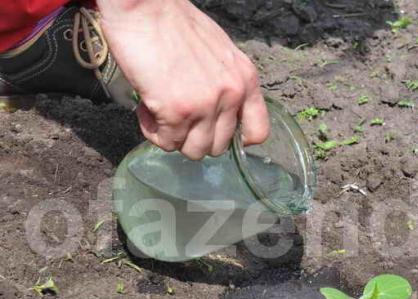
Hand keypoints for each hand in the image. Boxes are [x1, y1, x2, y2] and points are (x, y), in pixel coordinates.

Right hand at [97, 0, 269, 159]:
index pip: (258, 132)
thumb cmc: (174, 24)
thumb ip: (225, 83)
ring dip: (173, 137)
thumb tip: (218, 112)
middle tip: (176, 116)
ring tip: (159, 111)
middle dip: (194, 137)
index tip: (216, 131)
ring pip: (193, 150)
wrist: (144, 5)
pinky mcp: (178, 112)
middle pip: (219, 147)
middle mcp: (231, 95)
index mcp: (245, 80)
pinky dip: (153, 131)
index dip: (236, 139)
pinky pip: (167, 142)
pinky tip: (146, 109)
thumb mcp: (218, 53)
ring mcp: (206, 106)